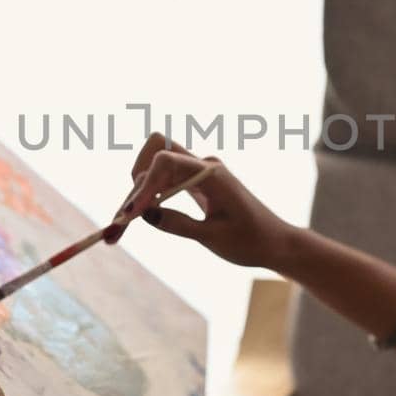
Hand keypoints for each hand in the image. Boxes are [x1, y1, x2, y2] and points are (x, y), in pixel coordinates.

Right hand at [107, 132, 298, 269]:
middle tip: (120, 222)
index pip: (166, 160)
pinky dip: (149, 196)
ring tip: (123, 225)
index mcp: (212, 173)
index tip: (130, 215)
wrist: (275, 243)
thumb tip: (144, 215)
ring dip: (139, 190)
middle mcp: (203, 166)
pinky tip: (138, 217)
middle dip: (135, 183)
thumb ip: (178, 224)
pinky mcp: (195, 183)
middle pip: (155, 153)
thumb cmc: (251, 241)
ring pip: (156, 167)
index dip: (144, 185)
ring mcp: (199, 172)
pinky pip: (164, 179)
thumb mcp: (213, 238)